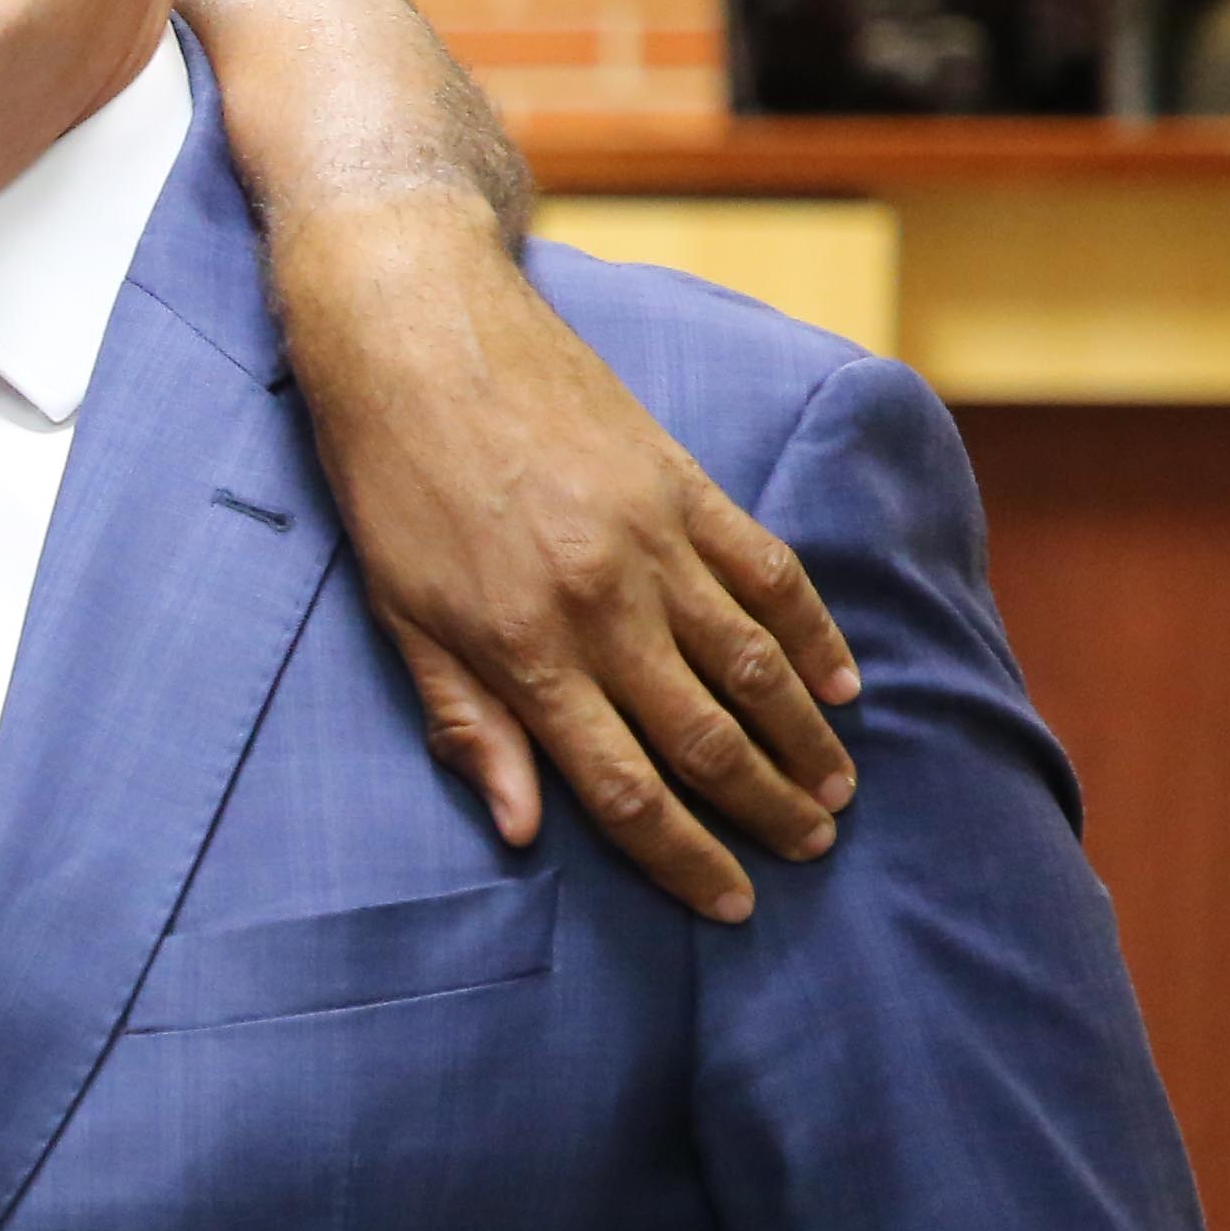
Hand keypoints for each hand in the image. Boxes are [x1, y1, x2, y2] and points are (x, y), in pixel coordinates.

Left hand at [271, 193, 861, 920]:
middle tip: (809, 852)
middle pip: (707, 738)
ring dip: (804, 736)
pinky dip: (812, 633)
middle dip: (765, 809)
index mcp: (526, 650)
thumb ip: (467, 723)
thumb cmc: (389, 478)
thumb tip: (520, 832)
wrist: (416, 328)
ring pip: (755, 664)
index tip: (732, 902)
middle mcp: (603, 606)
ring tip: (836, 790)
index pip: (626, 789)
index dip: (686, 859)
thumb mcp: (398, 615)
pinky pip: (768, 573)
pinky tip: (841, 681)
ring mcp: (654, 541)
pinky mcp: (684, 482)